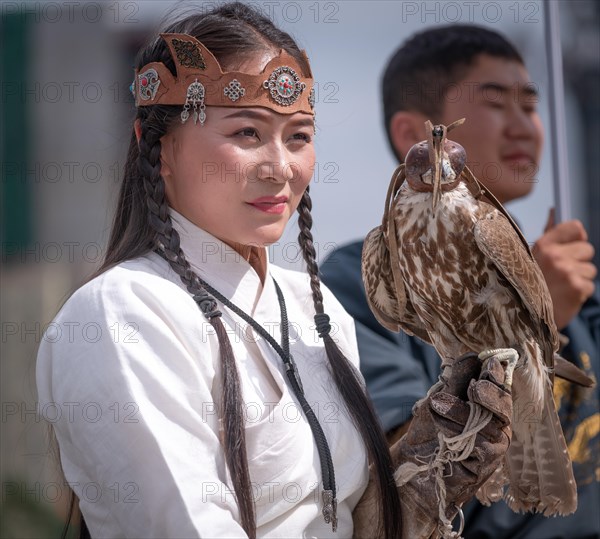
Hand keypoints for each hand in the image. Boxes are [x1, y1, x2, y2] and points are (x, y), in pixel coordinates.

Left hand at [390, 351, 512, 538]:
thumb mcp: (438, 400)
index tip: (490, 360)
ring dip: (460, 410)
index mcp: (487, 408)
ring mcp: (494, 446)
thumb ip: (456, 381)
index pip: (499, 387)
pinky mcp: (488, 464)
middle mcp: (496, 426)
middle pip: (504, 403)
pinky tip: (440, 421)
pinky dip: (459, 428)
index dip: (497, 373)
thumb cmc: (427, 435)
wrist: (412, 471)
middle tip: (474, 384)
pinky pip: (481, 441)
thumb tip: (473, 356)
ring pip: (490, 420)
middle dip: (491, 390)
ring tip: (437, 404)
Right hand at [533, 209, 596, 328]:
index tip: (570, 249)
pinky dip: (579, 294)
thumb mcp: (531, 256)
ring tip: (560, 288)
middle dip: (579, 262)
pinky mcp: (577, 288)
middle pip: (587, 250)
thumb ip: (548, 234)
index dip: (577, 239)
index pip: (575, 227)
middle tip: (561, 275)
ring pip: (590, 270)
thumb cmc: (526, 284)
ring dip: (579, 280)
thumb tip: (554, 210)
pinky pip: (590, 286)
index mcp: (543, 244)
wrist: (519, 316)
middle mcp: (555, 255)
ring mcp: (567, 271)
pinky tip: (563, 297)